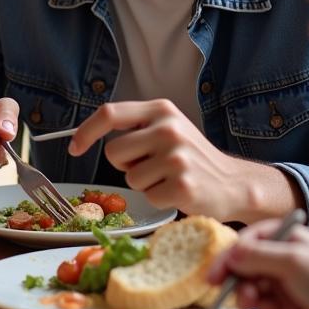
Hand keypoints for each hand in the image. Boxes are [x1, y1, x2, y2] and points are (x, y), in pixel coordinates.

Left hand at [68, 100, 284, 222]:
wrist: (234, 184)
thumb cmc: (191, 158)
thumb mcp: (167, 128)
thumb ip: (134, 126)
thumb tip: (84, 135)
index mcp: (161, 110)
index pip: (110, 113)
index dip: (86, 131)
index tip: (74, 148)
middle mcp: (169, 129)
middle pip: (113, 152)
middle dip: (125, 164)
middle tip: (152, 166)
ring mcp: (177, 157)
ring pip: (129, 177)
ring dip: (143, 183)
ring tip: (169, 178)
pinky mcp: (183, 186)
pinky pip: (147, 196)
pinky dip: (157, 199)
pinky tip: (178, 192)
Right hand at [206, 219, 308, 308]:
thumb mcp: (291, 259)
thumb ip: (256, 255)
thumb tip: (230, 256)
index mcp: (287, 239)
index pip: (250, 240)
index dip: (232, 253)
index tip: (216, 269)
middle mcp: (284, 259)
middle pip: (246, 264)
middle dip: (236, 275)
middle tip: (221, 286)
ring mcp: (284, 284)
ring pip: (251, 285)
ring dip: (246, 292)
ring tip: (250, 300)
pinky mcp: (285, 308)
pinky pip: (262, 305)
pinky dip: (260, 308)